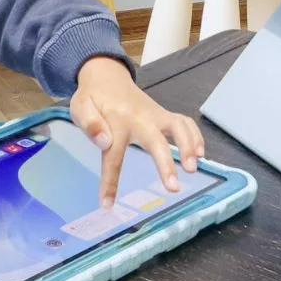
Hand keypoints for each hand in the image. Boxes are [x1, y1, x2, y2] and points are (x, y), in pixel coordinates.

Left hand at [71, 56, 205, 207]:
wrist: (107, 76)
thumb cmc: (93, 97)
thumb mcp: (80, 106)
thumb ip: (89, 123)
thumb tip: (105, 141)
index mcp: (116, 121)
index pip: (113, 156)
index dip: (110, 182)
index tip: (107, 204)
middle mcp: (140, 118)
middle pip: (156, 141)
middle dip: (165, 163)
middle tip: (172, 187)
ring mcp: (155, 115)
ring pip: (178, 127)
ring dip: (188, 146)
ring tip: (193, 168)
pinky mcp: (164, 115)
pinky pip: (184, 122)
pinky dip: (195, 135)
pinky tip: (200, 153)